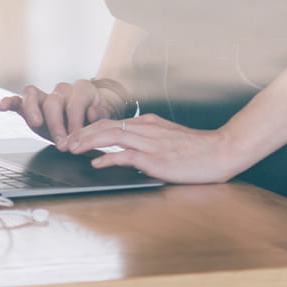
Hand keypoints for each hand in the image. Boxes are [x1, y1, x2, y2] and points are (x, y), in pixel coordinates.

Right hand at [0, 80, 122, 145]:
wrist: (90, 117)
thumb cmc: (97, 117)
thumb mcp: (106, 116)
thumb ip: (102, 114)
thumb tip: (93, 113)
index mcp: (82, 90)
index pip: (75, 103)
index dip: (75, 121)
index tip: (76, 139)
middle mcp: (62, 90)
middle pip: (54, 101)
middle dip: (56, 123)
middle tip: (60, 142)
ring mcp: (45, 96)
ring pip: (33, 94)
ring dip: (33, 110)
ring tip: (36, 123)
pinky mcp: (31, 104)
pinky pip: (18, 99)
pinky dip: (10, 102)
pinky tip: (2, 107)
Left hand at [60, 113, 245, 183]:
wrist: (222, 151)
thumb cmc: (197, 150)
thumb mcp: (168, 138)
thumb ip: (147, 141)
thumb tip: (125, 153)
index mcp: (148, 123)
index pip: (110, 122)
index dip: (88, 129)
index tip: (73, 136)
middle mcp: (146, 128)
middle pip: (105, 125)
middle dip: (80, 133)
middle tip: (63, 142)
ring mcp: (151, 142)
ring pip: (111, 136)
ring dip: (87, 142)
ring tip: (72, 149)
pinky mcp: (156, 158)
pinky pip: (126, 155)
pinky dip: (108, 158)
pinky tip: (96, 163)